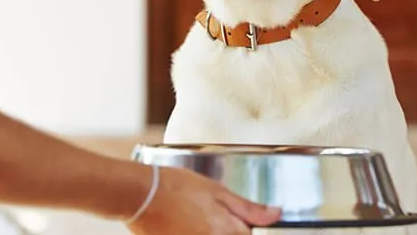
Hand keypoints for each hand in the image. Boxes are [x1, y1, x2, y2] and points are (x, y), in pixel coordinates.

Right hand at [127, 166, 281, 234]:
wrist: (140, 196)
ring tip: (197, 217)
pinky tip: (189, 223)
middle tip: (210, 214)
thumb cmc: (176, 187)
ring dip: (215, 230)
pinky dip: (197, 231)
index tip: (241, 220)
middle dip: (230, 229)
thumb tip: (277, 214)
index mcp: (228, 231)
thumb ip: (248, 208)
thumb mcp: (216, 190)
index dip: (249, 228)